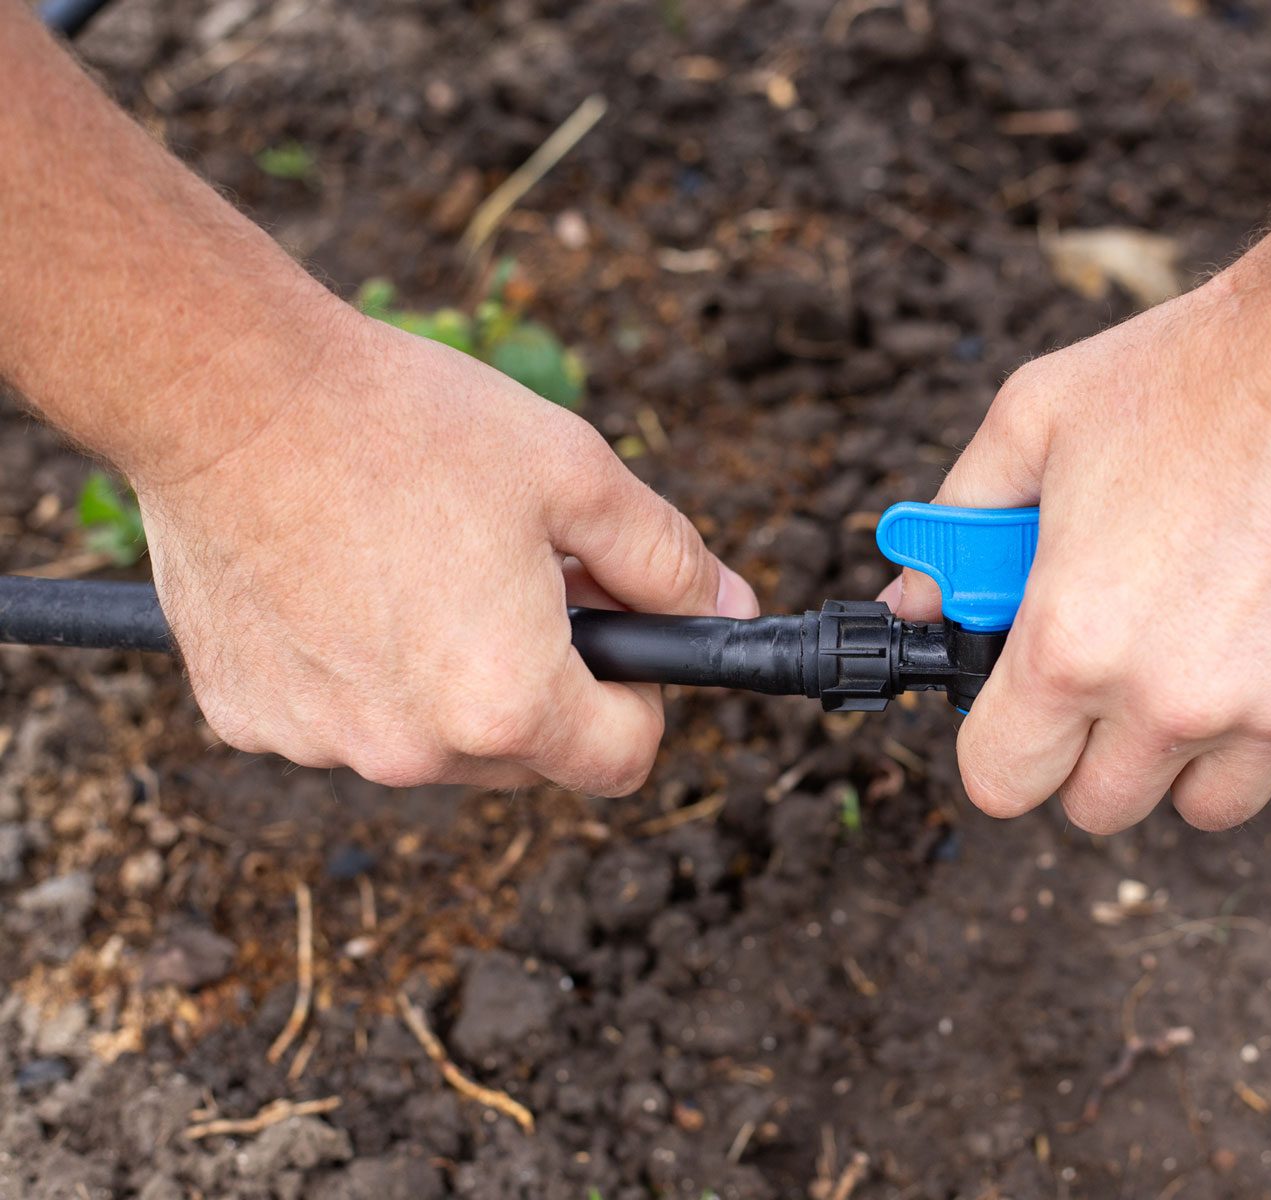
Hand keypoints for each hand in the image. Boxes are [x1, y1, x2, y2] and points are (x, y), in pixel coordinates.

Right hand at [135, 309, 756, 793]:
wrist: (222, 390)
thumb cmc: (404, 424)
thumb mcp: (576, 475)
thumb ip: (667, 560)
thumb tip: (728, 607)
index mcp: (508, 704)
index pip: (622, 760)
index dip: (640, 699)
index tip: (618, 636)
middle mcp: (412, 750)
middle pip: (527, 756)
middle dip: (545, 682)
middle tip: (520, 577)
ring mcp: (319, 742)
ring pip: (431, 739)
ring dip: (448, 679)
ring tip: (422, 565)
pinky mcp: (247, 717)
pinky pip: (340, 715)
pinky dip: (358, 669)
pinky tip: (339, 578)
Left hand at [886, 255, 1270, 832]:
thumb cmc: (1198, 369)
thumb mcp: (1036, 417)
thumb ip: (959, 522)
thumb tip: (914, 602)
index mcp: (1071, 643)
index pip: (1002, 782)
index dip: (1007, 744)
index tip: (1028, 713)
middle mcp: (1171, 701)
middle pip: (1102, 805)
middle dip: (1099, 743)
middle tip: (1129, 656)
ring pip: (1210, 804)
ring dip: (1201, 747)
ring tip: (1220, 637)